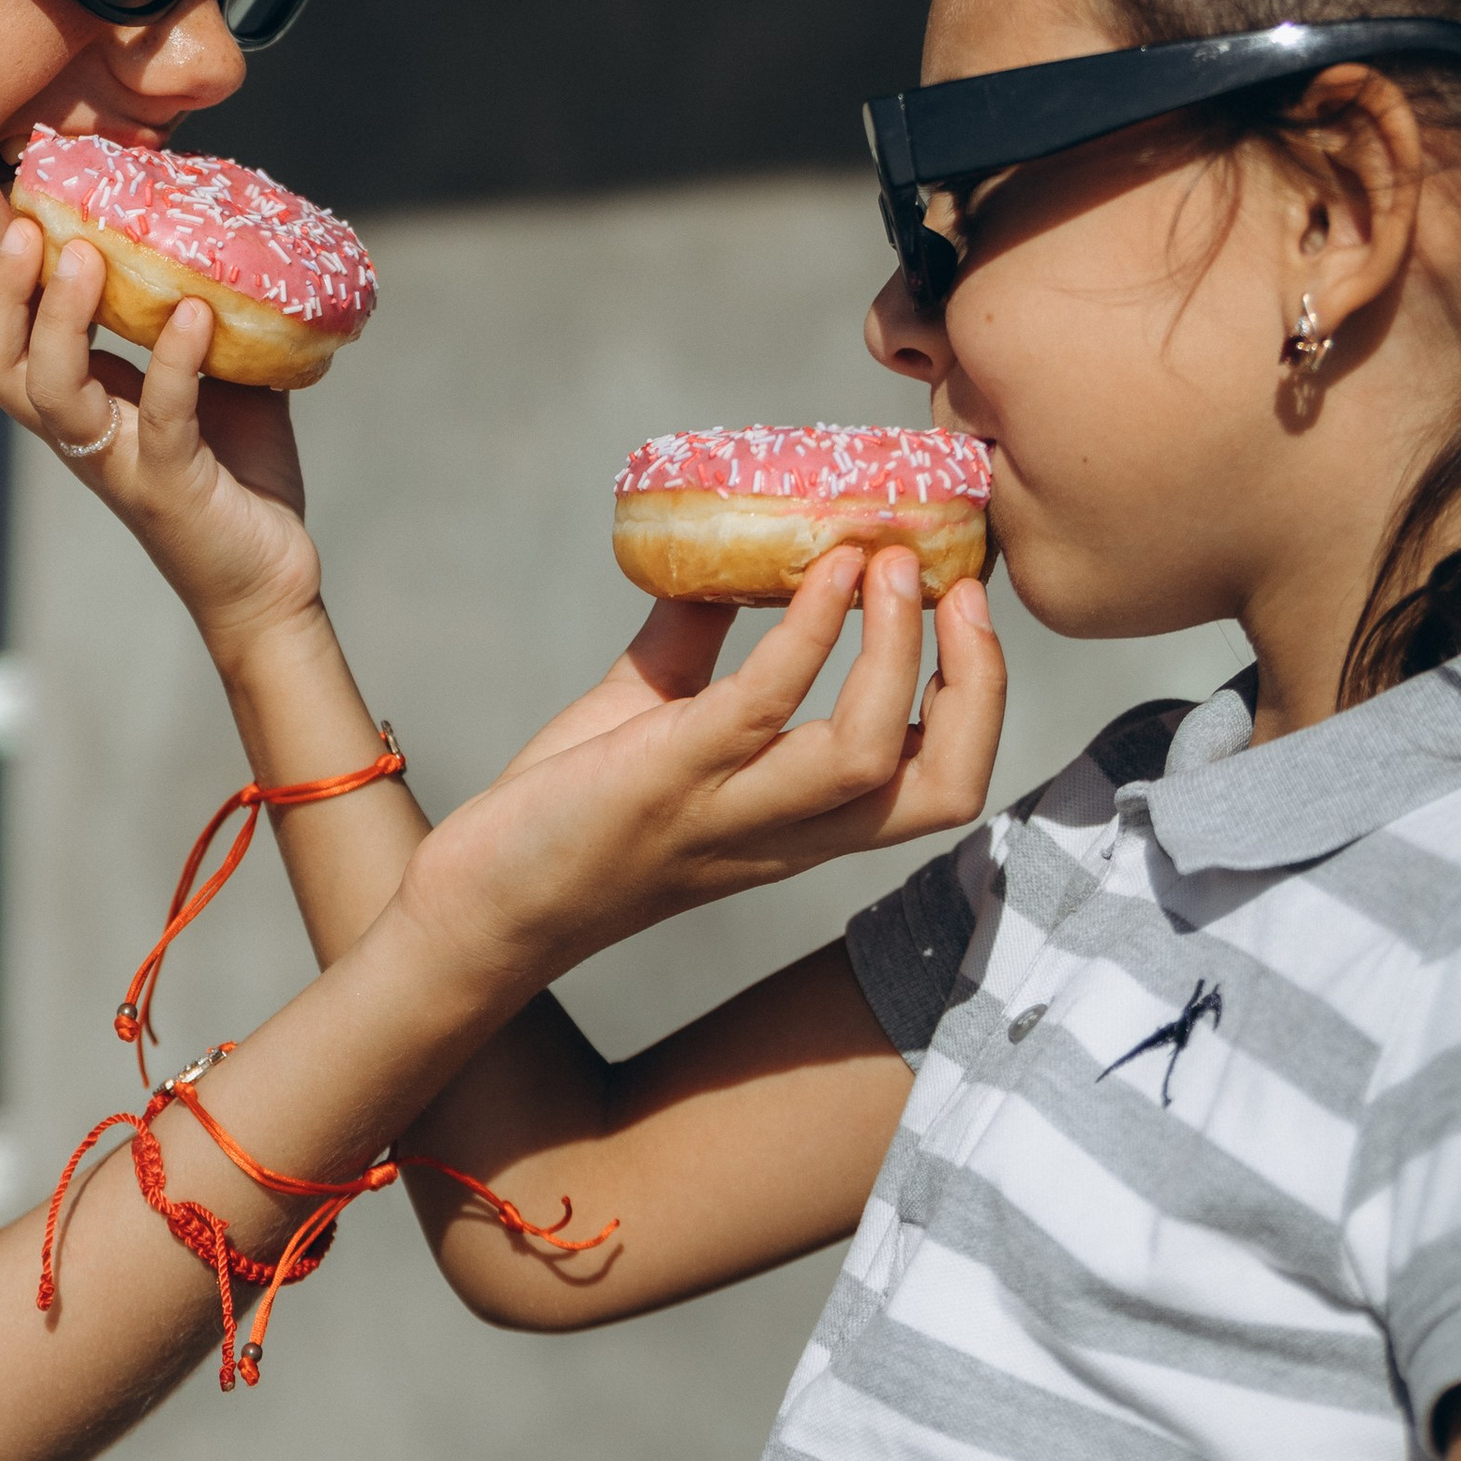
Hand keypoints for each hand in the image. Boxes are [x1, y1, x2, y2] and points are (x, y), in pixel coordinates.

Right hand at [0, 216, 324, 659]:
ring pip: (52, 391)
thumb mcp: (219, 381)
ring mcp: (121, 463)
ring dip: (61, 319)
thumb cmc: (238, 478)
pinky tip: (194, 314)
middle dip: (2, 292)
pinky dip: (173, 361)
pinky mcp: (172, 487)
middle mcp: (82, 434)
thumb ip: (213, 320)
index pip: (6, 341)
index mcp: (81, 406)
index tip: (26, 208)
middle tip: (32, 226)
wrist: (269, 579)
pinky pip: (162, 417)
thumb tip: (236, 236)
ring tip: (88, 256)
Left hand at [397, 547, 1004, 1000]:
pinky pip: (762, 707)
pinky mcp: (666, 779)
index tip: (966, 605)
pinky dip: (804, 634)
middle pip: (943, 789)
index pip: (937, 785)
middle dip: (977, 685)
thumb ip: (692, 647)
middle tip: (962, 588)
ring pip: (865, 751)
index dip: (979, 700)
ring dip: (892, 648)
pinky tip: (816, 572)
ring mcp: (729, 810)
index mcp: (803, 823)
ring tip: (886, 560)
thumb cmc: (568, 813)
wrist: (481, 901)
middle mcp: (786, 832)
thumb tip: (722, 559)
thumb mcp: (651, 719)